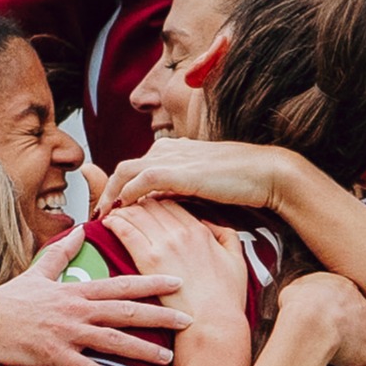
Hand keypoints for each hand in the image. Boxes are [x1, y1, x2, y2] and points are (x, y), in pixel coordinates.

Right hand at [0, 230, 188, 365]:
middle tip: (189, 320)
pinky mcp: (54, 355)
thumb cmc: (8, 300)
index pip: (121, 284)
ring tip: (169, 358)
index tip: (178, 281)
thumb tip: (79, 231)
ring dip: (143, 350)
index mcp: (76, 291)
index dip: (151, 282)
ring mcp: (66, 332)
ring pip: (113, 341)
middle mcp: (76, 310)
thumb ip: (61, 253)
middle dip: (160, 315)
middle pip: (126, 311)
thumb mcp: (37, 272)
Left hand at [98, 200, 254, 365]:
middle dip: (137, 203)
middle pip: (152, 204)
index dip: (157, 201)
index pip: (172, 203)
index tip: (148, 205)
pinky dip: (115, 222)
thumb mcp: (237, 260)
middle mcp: (181, 233)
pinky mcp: (149, 260)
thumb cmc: (226, 299)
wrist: (215, 323)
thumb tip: (211, 224)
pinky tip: (108, 222)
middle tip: (126, 206)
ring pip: (137, 213)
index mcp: (200, 231)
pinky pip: (126, 230)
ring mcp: (165, 245)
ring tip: (114, 212)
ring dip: (123, 210)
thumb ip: (226, 236)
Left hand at [100, 136, 301, 213]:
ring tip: (103, 216)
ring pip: (126, 172)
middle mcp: (169, 149)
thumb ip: (183, 186)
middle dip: (107, 191)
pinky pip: (141, 180)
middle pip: (124, 168)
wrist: (267, 173)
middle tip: (99, 214)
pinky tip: (120, 211)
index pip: (136, 167)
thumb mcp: (205, 180)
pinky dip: (127, 194)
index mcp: (175, 148)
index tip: (112, 209)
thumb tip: (166, 202)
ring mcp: (173, 159)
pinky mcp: (179, 172)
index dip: (120, 188)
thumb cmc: (244, 181)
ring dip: (110, 194)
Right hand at [272, 269, 365, 365]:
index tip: (352, 319)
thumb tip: (294, 297)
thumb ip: (301, 292)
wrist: (311, 317)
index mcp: (347, 292)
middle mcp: (363, 312)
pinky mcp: (364, 358)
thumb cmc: (302, 300)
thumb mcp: (297, 288)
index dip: (354, 313)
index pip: (354, 304)